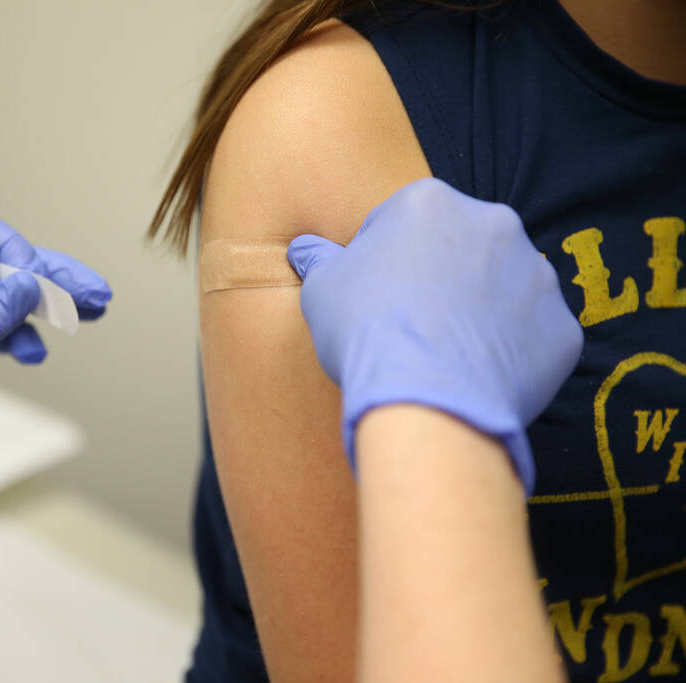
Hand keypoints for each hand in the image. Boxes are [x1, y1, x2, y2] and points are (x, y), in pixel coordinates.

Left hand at [0, 210, 111, 559]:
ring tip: (93, 314)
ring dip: (46, 307)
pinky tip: (35, 354)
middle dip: (52, 276)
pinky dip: (20, 338)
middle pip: (3, 265)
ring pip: (6, 300)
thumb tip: (36, 285)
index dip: (17, 253)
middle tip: (99, 292)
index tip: (36, 287)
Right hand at [287, 178, 581, 491]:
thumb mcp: (322, 291)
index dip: (383, 261)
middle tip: (411, 324)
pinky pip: (533, 335)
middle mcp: (493, 223)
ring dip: (479, 311)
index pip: (402, 222)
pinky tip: (476, 375)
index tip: (373, 297)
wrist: (426, 400)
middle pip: (461, 246)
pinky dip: (511, 352)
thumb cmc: (365, 334)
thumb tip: (303, 249)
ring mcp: (536, 274)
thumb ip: (319, 260)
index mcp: (430, 202)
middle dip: (440, 277)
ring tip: (445, 354)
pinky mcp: (562, 326)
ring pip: (503, 287)